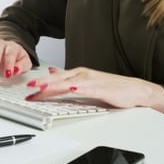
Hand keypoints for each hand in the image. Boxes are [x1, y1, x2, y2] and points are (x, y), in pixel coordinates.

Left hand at [25, 67, 163, 112]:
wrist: (136, 90)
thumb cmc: (111, 88)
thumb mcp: (85, 82)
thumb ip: (68, 78)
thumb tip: (52, 71)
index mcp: (77, 75)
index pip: (55, 80)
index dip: (41, 85)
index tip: (27, 91)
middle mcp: (83, 75)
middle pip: (59, 79)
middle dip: (43, 83)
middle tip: (30, 88)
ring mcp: (93, 80)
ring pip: (70, 82)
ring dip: (56, 84)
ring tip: (43, 87)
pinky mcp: (104, 88)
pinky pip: (90, 88)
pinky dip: (80, 87)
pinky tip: (72, 88)